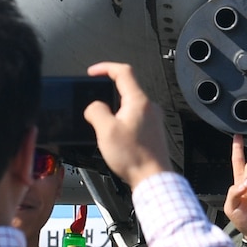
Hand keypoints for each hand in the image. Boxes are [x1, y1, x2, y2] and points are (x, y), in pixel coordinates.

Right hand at [83, 63, 171, 188]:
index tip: (93, 72)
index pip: (123, 71)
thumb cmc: (135, 157)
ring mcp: (153, 119)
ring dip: (114, 109)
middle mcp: (149, 107)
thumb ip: (96, 112)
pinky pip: (135, 118)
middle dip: (107, 92)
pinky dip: (122, 121)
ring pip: (130, 105)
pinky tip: (116, 137)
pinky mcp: (153, 131)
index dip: (105, 67)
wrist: (153, 178)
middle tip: (94, 103)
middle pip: (126, 88)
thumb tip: (94, 107)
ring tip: (104, 125)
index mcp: (139, 101)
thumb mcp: (106, 131)